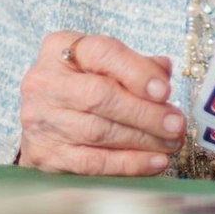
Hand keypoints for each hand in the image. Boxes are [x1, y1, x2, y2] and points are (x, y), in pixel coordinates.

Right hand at [16, 31, 182, 175]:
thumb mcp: (101, 62)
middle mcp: (45, 82)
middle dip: (145, 113)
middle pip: (99, 97)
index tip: (165, 91)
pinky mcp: (45, 154)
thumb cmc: (79, 83)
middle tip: (176, 124)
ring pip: (98, 132)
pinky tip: (155, 162)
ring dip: (142, 140)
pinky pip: (92, 163)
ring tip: (171, 143)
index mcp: (60, 49)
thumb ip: (135, 65)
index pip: (101, 53)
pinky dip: (128, 164)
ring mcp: (42, 120)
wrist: (38, 117)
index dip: (136, 72)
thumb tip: (164, 73)